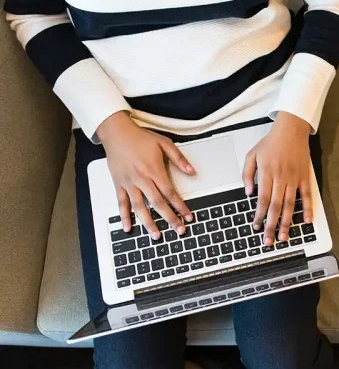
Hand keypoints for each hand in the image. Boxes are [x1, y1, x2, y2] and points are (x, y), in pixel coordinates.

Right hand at [97, 111, 195, 239]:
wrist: (117, 133)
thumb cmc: (140, 138)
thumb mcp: (164, 143)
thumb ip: (179, 159)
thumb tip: (192, 172)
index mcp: (154, 170)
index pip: (170, 193)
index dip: (180, 206)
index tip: (188, 216)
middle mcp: (141, 179)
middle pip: (158, 204)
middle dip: (169, 219)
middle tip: (179, 230)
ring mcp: (129, 183)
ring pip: (140, 207)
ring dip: (148, 223)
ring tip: (156, 236)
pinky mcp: (118, 184)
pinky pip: (121, 203)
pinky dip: (124, 216)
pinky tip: (129, 228)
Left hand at [242, 112, 312, 245]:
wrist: (291, 130)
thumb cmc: (271, 143)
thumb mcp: (252, 155)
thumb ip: (247, 174)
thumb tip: (248, 193)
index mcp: (267, 174)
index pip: (262, 200)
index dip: (259, 216)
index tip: (256, 227)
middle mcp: (281, 178)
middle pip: (275, 207)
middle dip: (271, 225)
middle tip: (269, 241)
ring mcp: (294, 179)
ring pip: (290, 205)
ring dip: (286, 222)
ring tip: (284, 236)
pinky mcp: (305, 177)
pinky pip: (307, 196)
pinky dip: (308, 209)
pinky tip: (306, 221)